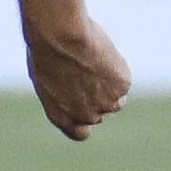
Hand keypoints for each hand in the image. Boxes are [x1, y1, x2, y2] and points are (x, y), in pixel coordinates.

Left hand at [23, 14, 130, 140]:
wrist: (61, 36)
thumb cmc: (47, 50)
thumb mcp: (46, 78)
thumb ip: (62, 92)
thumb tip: (73, 88)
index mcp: (62, 118)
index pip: (80, 133)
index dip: (84, 117)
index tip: (85, 102)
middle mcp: (86, 116)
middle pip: (100, 111)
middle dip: (97, 94)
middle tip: (88, 69)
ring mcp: (106, 104)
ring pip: (117, 97)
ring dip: (110, 83)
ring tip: (94, 60)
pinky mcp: (122, 87)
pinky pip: (123, 79)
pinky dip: (117, 67)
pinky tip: (101, 54)